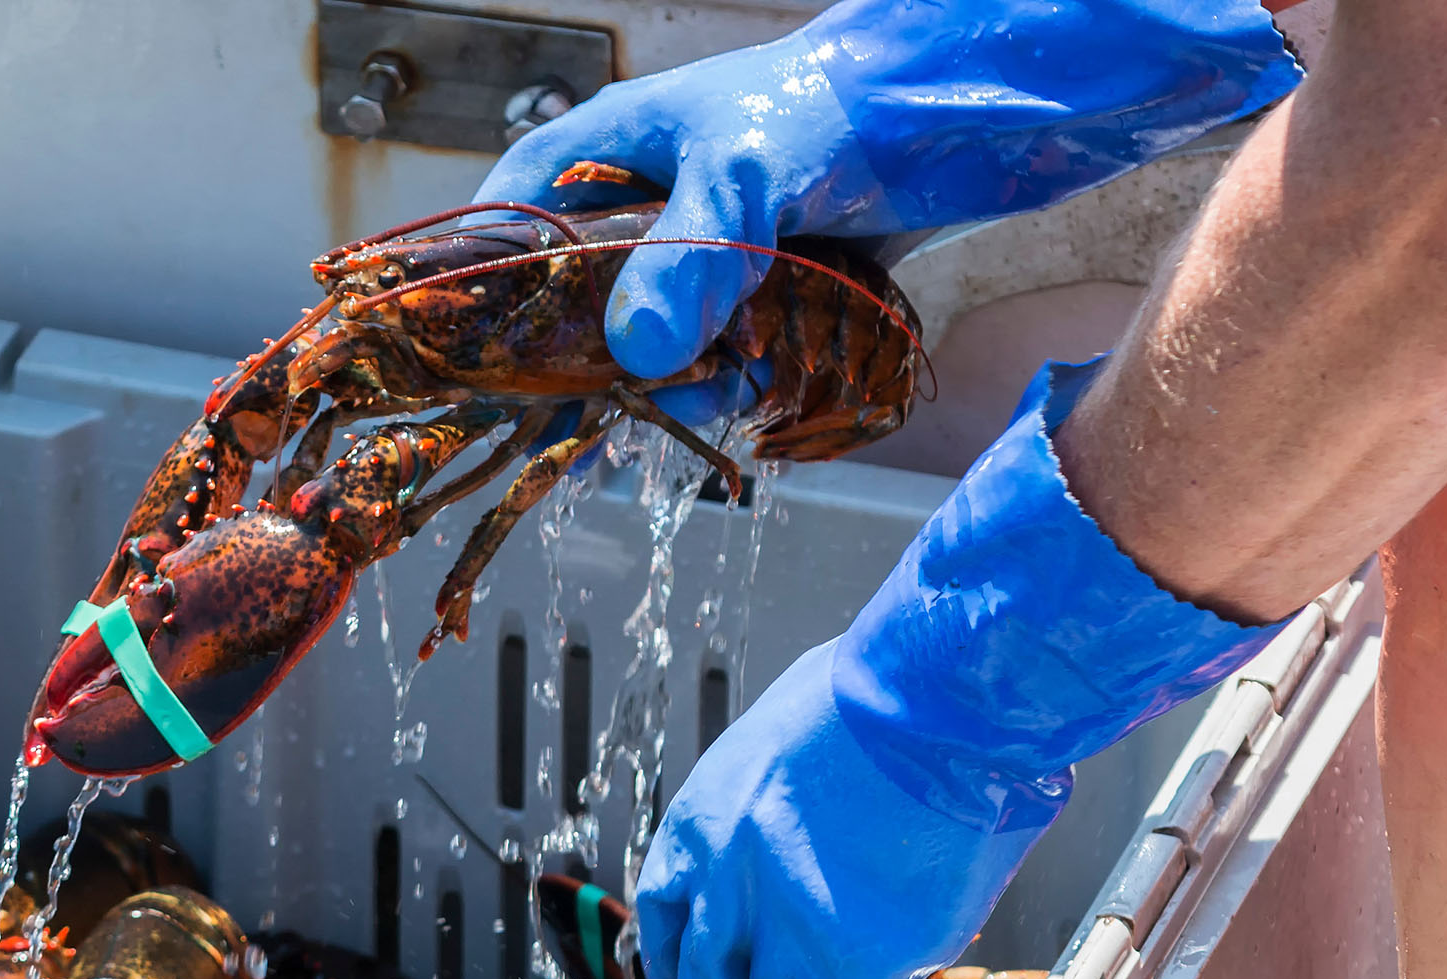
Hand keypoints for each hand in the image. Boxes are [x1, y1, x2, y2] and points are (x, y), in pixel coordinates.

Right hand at [476, 0, 1299, 381]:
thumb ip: (689, 259)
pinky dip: (740, 375)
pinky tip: (770, 378)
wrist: (955, 112)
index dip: (491, 296)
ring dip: (686, 381)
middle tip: (629, 404)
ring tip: (734, 381)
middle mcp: (644, 203)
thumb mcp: (746, 176)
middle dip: (606, 363)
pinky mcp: (761, 284)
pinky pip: (724, 351)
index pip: (507, 227)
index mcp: (604, 152)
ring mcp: (704, 248)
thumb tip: (639, 355)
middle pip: (579, 305)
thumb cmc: (836, 107)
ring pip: (656, 344)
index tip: (497, 365)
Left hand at [635, 640, 1040, 978]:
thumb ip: (780, 790)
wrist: (939, 696)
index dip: (673, 972)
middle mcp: (733, 886)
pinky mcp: (872, 958)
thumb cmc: (881, 690)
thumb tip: (804, 809)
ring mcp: (800, 929)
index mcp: (705, 822)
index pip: (662, 919)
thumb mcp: (788, 726)